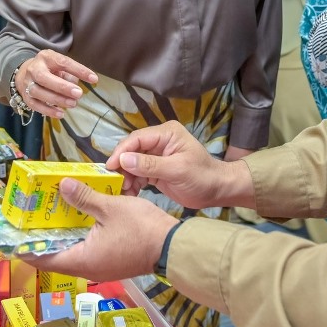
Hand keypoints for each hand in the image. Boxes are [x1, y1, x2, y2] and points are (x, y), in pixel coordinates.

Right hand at [15, 51, 97, 118]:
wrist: (26, 73)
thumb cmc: (50, 70)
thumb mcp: (61, 66)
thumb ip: (70, 74)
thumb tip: (76, 87)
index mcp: (46, 57)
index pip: (63, 62)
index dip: (78, 70)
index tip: (94, 79)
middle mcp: (34, 69)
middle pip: (44, 77)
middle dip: (62, 87)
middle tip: (79, 94)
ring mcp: (27, 83)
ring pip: (38, 92)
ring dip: (56, 99)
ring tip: (73, 104)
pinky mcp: (25, 96)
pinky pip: (35, 105)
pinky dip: (48, 111)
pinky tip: (61, 113)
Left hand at [17, 178, 176, 280]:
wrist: (174, 246)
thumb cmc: (142, 230)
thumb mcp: (110, 208)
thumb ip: (85, 198)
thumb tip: (62, 186)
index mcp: (82, 260)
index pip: (42, 259)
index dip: (24, 247)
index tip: (11, 235)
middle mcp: (88, 267)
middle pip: (55, 254)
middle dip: (42, 236)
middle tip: (29, 216)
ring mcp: (101, 265)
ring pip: (72, 250)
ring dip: (61, 233)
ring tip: (49, 212)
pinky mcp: (112, 259)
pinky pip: (87, 248)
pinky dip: (78, 234)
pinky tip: (77, 215)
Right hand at [107, 121, 252, 208]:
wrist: (217, 191)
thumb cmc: (202, 176)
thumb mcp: (177, 170)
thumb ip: (150, 164)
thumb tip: (123, 159)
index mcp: (166, 133)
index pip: (137, 138)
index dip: (122, 151)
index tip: (110, 167)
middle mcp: (159, 141)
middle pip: (132, 150)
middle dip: (122, 166)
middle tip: (115, 182)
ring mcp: (156, 155)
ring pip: (132, 163)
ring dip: (126, 176)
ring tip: (123, 190)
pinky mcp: (155, 169)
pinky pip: (138, 173)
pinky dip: (132, 182)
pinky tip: (130, 192)